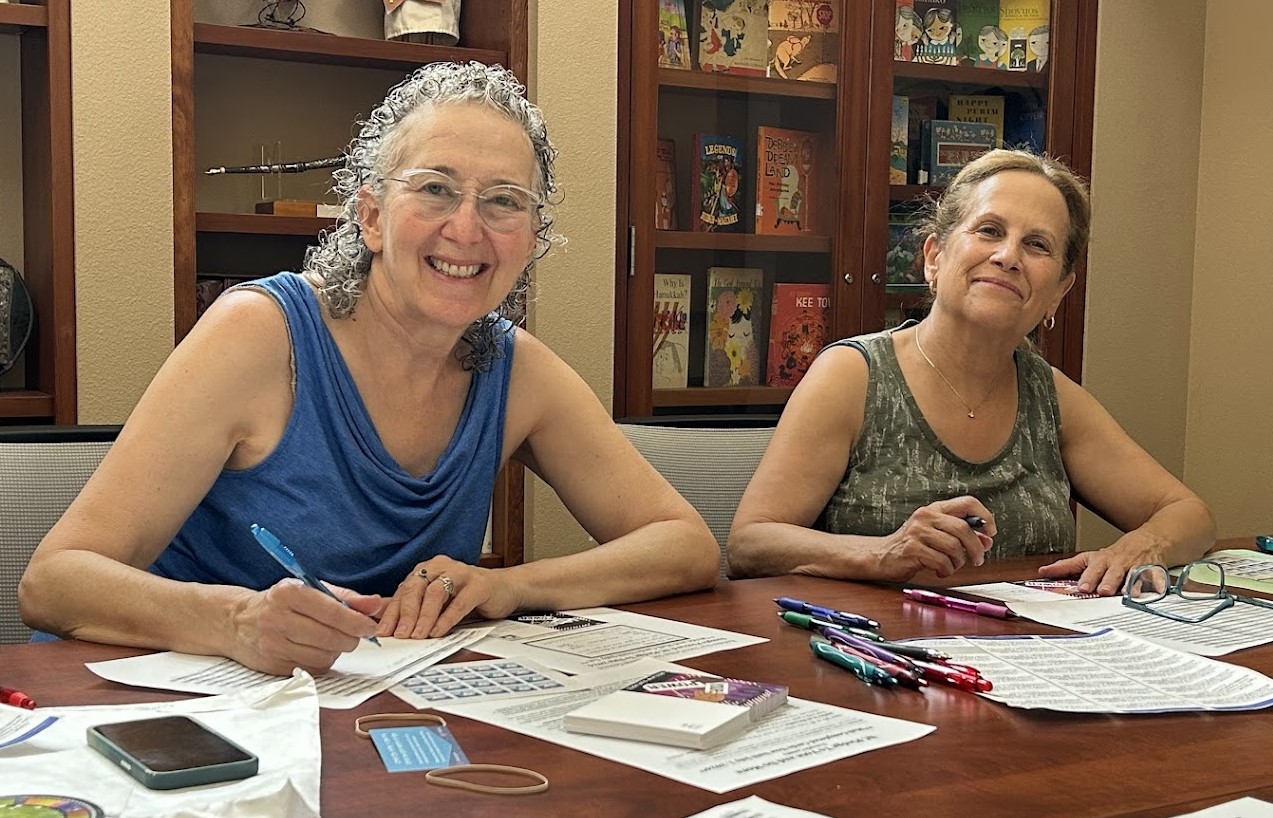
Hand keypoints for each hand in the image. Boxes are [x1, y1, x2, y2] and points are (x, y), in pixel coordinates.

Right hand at [227, 579, 383, 675]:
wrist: (236, 622)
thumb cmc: (279, 602)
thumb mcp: (309, 589)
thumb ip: (345, 597)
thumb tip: (375, 605)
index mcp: (288, 593)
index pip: (331, 611)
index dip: (357, 621)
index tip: (370, 625)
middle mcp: (277, 619)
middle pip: (330, 637)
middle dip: (351, 638)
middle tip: (356, 634)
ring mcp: (273, 645)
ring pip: (323, 656)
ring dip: (337, 650)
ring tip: (332, 639)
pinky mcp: (273, 666)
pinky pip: (311, 669)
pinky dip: (322, 661)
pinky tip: (317, 649)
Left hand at [377, 556, 520, 639]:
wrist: (505, 589)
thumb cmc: (469, 596)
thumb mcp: (439, 602)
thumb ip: (416, 609)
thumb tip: (388, 625)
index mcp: (428, 570)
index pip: (403, 590)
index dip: (392, 612)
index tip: (383, 632)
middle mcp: (441, 567)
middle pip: (416, 588)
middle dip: (405, 614)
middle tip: (399, 636)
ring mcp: (461, 573)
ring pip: (435, 593)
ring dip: (424, 617)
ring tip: (418, 635)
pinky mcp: (479, 585)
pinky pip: (459, 602)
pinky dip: (446, 618)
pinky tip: (438, 631)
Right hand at [870, 497, 995, 580]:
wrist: (882, 555)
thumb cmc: (912, 545)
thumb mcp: (937, 534)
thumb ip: (961, 535)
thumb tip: (986, 540)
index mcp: (935, 508)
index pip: (967, 502)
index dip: (985, 517)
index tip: (990, 531)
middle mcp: (926, 516)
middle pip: (963, 528)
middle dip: (976, 548)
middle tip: (977, 559)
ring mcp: (917, 532)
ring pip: (954, 547)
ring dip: (958, 562)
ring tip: (951, 566)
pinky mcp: (912, 549)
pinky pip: (941, 561)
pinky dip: (946, 570)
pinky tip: (940, 570)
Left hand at [1038, 535, 1166, 595]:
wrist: (1151, 540)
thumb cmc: (1117, 553)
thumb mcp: (1092, 557)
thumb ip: (1069, 566)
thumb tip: (1043, 571)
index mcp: (1099, 559)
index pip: (1079, 564)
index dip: (1067, 570)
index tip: (1059, 578)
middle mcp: (1115, 563)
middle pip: (1106, 571)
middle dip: (1099, 580)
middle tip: (1092, 589)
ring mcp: (1133, 567)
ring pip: (1128, 576)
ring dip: (1123, 584)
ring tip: (1119, 592)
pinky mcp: (1151, 571)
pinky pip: (1151, 580)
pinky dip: (1149, 586)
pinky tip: (1144, 593)